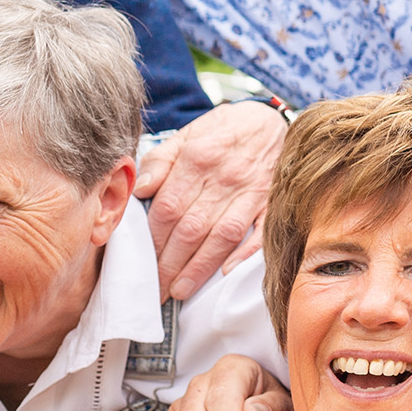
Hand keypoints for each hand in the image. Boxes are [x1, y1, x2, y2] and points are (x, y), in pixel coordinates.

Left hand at [138, 101, 284, 298]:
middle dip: (170, 264)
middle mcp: (224, 178)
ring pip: (221, 236)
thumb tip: (139, 191)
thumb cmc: (222, 131)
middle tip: (156, 289)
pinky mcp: (272, 202)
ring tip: (180, 291)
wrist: (270, 120)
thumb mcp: (186, 134)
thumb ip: (159, 161)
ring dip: (199, 268)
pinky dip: (244, 255)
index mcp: (197, 160)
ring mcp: (251, 192)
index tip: (140, 263)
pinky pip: (260, 233)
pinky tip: (226, 274)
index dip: (152, 240)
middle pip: (190, 228)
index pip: (168, 208)